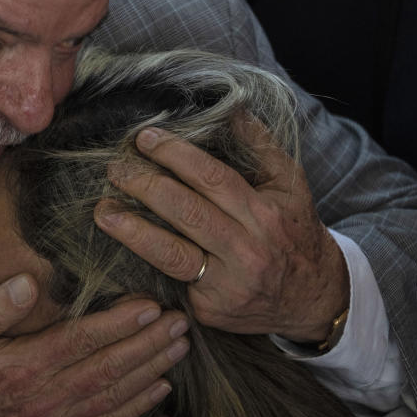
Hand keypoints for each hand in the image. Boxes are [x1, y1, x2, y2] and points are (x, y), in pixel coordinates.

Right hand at [0, 274, 188, 416]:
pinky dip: (138, 405)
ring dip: (152, 369)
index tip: (151, 305)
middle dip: (150, 343)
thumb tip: (30, 282)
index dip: (121, 322)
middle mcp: (46, 396)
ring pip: (115, 393)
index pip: (82, 340)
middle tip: (182, 321)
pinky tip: (160, 387)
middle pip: (109, 366)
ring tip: (181, 347)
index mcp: (23, 365)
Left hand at [94, 117, 348, 342]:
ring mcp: (227, 283)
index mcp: (264, 214)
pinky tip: (123, 243)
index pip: (213, 178)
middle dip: (145, 186)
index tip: (145, 138)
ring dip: (131, 230)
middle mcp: (247, 249)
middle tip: (115, 168)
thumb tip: (231, 108)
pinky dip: (144, 260)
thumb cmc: (293, 232)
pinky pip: (171, 280)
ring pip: (171, 253)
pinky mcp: (210, 309)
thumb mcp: (290, 187)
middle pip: (186, 212)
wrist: (313, 299)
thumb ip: (261, 146)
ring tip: (103, 211)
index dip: (175, 156)